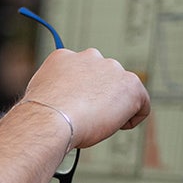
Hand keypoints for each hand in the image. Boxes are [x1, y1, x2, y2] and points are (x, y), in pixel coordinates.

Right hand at [21, 48, 149, 147]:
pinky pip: (141, 103)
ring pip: (121, 90)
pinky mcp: (131, 84)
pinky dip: (133, 117)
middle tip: (89, 118)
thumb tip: (64, 102)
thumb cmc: (43, 115)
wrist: (53, 119)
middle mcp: (90, 56)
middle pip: (104, 77)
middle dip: (100, 96)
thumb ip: (57, 91)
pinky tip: (117, 126)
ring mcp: (112, 68)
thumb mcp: (42, 95)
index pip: (81, 72)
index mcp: (64, 56)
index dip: (80, 93)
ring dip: (115, 106)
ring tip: (100, 123)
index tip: (77, 108)